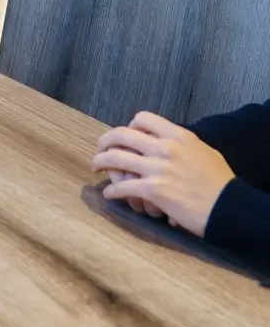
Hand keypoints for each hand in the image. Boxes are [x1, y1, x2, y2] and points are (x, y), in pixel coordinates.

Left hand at [92, 111, 236, 236]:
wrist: (229, 207)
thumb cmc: (219, 183)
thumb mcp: (204, 152)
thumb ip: (183, 144)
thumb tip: (167, 141)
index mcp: (179, 136)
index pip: (143, 118)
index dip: (130, 126)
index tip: (126, 137)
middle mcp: (166, 148)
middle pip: (122, 135)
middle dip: (105, 142)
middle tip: (100, 150)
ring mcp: (158, 168)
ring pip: (115, 158)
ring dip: (100, 163)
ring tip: (96, 168)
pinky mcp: (153, 190)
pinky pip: (122, 187)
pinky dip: (112, 191)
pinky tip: (109, 194)